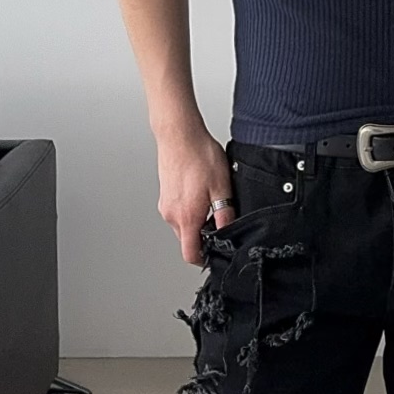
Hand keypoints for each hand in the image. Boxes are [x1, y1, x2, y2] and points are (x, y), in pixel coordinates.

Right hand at [156, 123, 235, 265]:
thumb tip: (229, 234)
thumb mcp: (222, 188)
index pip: (190, 254)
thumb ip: (225, 216)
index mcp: (186, 217)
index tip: (214, 254)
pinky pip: (178, 212)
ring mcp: (166, 205)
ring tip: (210, 200)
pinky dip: (189, 209)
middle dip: (203, 237)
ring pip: (183, 225)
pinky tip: (199, 191)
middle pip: (187, 240)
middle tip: (219, 220)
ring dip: (197, 221)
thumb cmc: (198, 156)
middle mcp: (171, 215)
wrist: (179, 134)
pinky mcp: (165, 195)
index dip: (204, 259)